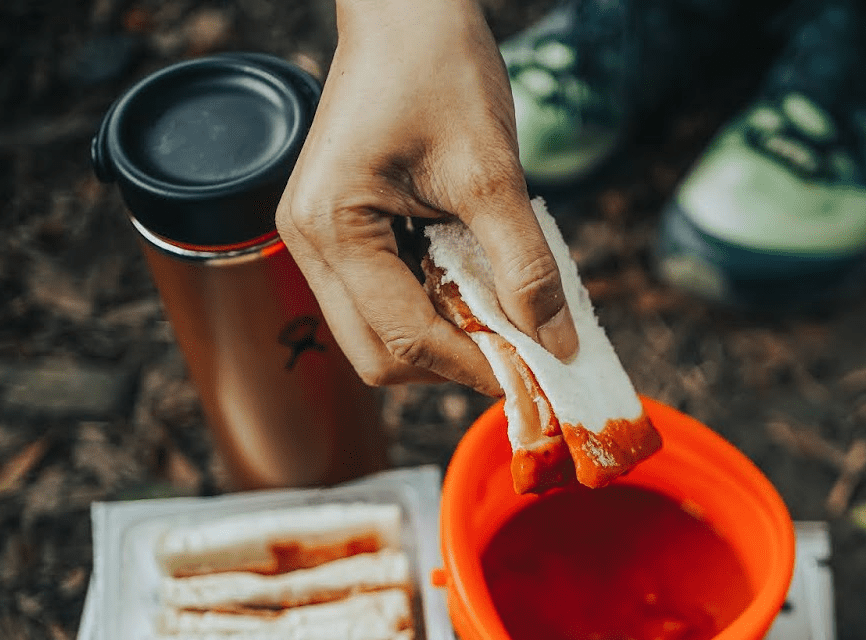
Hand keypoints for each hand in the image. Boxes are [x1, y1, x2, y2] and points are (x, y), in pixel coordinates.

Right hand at [278, 0, 579, 394]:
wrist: (408, 9)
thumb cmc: (440, 68)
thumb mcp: (492, 171)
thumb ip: (524, 264)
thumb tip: (556, 343)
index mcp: (333, 227)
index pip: (404, 338)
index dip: (475, 366)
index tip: (538, 377)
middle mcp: (309, 243)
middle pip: (380, 356)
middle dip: (453, 363)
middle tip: (524, 353)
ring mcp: (320, 240)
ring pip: (381, 336)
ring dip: (446, 338)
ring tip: (506, 314)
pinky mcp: (341, 232)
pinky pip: (386, 299)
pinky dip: (436, 307)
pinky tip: (479, 285)